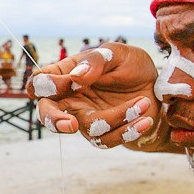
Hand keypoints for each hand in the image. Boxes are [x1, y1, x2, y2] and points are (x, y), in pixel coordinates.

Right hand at [27, 43, 172, 150]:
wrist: (155, 85)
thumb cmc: (129, 65)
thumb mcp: (117, 53)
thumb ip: (95, 61)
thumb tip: (76, 78)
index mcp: (65, 75)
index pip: (38, 84)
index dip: (47, 86)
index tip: (74, 81)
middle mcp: (70, 99)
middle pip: (47, 115)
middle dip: (55, 121)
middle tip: (71, 125)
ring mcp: (86, 118)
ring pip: (87, 128)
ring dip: (117, 118)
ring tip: (143, 102)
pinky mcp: (104, 133)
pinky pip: (108, 140)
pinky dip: (128, 130)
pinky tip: (145, 119)